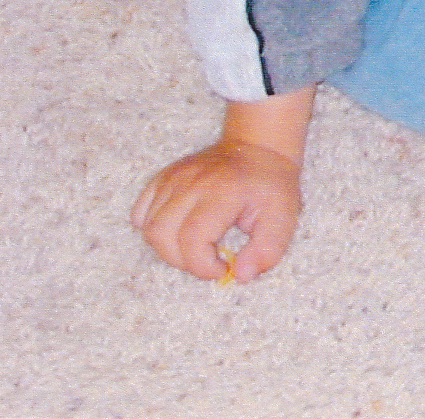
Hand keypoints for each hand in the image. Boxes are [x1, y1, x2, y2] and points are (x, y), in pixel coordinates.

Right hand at [130, 136, 302, 284]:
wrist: (257, 148)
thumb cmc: (271, 185)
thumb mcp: (284, 217)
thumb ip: (267, 250)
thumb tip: (240, 276)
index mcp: (222, 191)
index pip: (192, 239)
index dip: (202, 266)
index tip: (222, 267)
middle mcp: (191, 182)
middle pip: (162, 235)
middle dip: (183, 261)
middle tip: (209, 259)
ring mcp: (172, 178)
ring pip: (149, 228)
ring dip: (168, 249)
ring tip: (197, 245)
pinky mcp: (162, 178)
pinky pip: (140, 212)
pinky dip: (153, 229)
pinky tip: (178, 230)